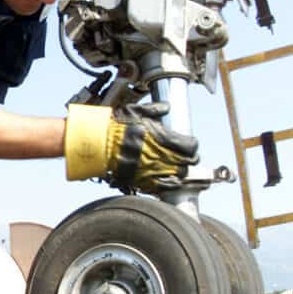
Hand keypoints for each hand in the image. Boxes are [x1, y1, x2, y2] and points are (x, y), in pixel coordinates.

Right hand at [65, 102, 198, 192]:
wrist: (101, 143)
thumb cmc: (117, 126)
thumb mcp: (136, 111)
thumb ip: (155, 109)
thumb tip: (167, 107)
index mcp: (164, 138)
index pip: (191, 146)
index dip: (192, 145)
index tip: (189, 143)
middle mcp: (162, 155)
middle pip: (188, 162)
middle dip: (190, 159)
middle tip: (186, 156)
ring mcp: (154, 169)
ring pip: (180, 175)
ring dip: (182, 171)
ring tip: (178, 167)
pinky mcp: (144, 180)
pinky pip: (165, 186)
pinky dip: (172, 184)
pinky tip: (172, 180)